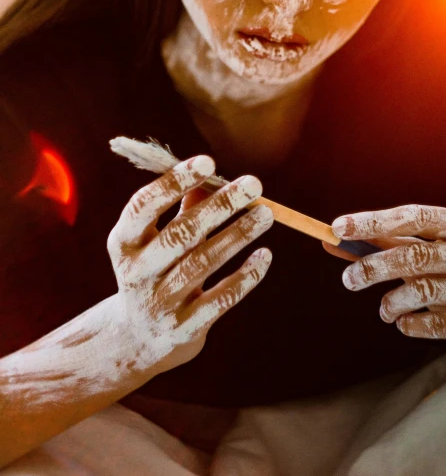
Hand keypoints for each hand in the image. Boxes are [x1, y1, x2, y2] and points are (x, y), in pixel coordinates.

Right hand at [106, 154, 272, 376]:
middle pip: (180, 233)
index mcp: (123, 243)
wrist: (136, 340)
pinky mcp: (183, 329)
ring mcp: (159, 303)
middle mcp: (136, 273)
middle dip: (220, 205)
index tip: (209, 161)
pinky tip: (265, 255)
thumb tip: (214, 176)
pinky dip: (245, 276)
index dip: (174, 182)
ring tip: (266, 215)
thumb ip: (183, 209)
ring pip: (204, 263)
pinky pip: (221, 299)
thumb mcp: (155, 240)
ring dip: (238, 235)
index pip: (144, 205)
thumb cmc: (154, 271)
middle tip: (254, 184)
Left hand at [329, 204, 445, 368]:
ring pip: (425, 291)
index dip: (375, 221)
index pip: (418, 216)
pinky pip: (436, 325)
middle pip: (419, 254)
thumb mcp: (425, 253)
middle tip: (347, 279)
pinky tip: (403, 323)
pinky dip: (410, 324)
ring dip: (392, 301)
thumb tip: (332, 239)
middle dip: (375, 266)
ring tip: (383, 310)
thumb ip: (383, 244)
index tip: (338, 227)